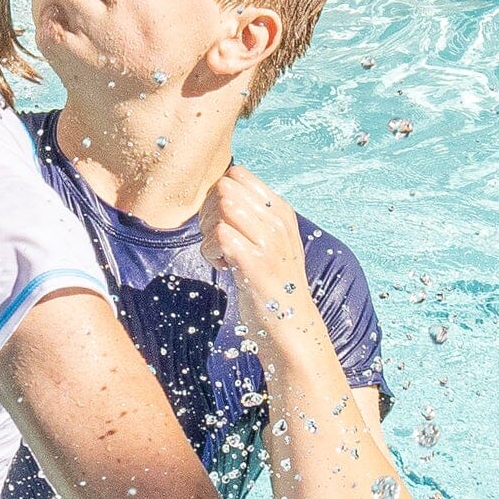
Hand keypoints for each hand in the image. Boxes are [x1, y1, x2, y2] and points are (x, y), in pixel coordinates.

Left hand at [201, 165, 316, 343]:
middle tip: (218, 237)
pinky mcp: (255, 263)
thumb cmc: (272, 278)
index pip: (237, 174)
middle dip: (210, 210)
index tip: (224, 219)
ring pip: (220, 208)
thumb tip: (220, 187)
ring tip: (221, 252)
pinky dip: (210, 251)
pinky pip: (217, 236)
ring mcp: (269, 242)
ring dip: (208, 231)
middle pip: (223, 188)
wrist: (290, 324)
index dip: (218, 192)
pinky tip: (223, 266)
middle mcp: (278, 222)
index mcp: (281, 211)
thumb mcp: (271, 238)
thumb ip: (250, 211)